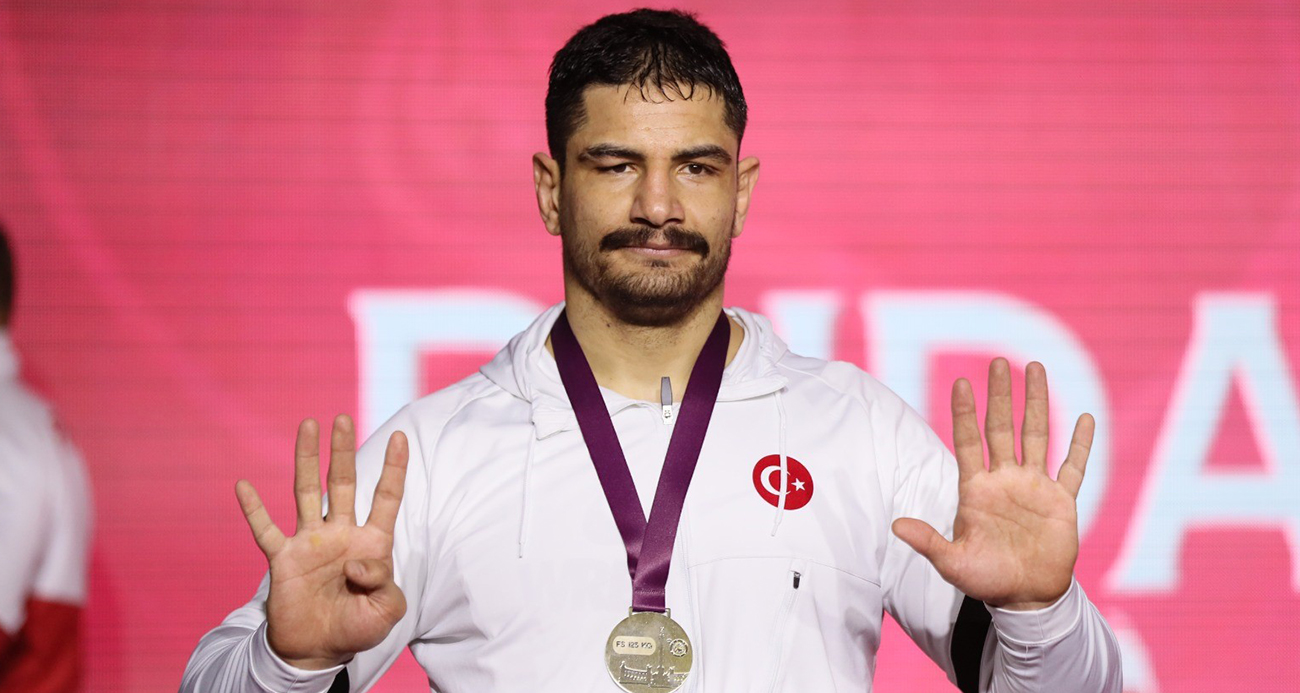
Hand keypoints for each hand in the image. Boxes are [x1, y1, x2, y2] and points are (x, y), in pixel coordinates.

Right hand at [235, 415, 408, 668]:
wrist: (318, 650)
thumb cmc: (357, 628)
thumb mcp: (386, 610)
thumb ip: (384, 584)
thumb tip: (358, 562)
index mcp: (371, 542)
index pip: (385, 497)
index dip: (394, 468)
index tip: (401, 436)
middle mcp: (340, 533)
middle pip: (343, 483)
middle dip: (343, 451)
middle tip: (342, 418)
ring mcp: (310, 542)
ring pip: (307, 492)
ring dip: (307, 460)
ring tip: (308, 425)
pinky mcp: (283, 558)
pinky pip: (266, 530)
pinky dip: (254, 509)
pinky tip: (243, 485)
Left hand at [891, 358, 1093, 610]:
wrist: (1025, 598)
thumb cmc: (985, 580)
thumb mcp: (953, 563)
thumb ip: (928, 542)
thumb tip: (895, 526)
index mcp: (976, 489)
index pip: (968, 442)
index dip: (964, 413)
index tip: (960, 383)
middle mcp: (1004, 480)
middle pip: (1002, 428)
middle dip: (1001, 395)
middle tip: (999, 361)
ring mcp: (1034, 487)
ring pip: (1037, 435)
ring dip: (1038, 403)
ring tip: (1036, 369)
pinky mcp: (1061, 501)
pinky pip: (1073, 468)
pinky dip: (1081, 445)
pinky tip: (1085, 418)